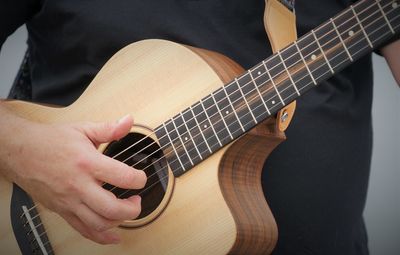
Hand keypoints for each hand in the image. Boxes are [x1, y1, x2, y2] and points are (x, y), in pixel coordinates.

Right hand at [0, 113, 145, 243]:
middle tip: (137, 201)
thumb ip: (109, 129)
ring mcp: (69, 201)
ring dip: (119, 222)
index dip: (139, 180)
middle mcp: (78, 185)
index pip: (121, 177)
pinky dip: (100, 237)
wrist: (19, 151)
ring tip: (126, 211)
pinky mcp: (62, 210)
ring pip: (98, 223)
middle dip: (132, 209)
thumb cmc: (50, 141)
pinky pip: (82, 230)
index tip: (141, 179)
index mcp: (87, 162)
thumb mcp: (83, 129)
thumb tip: (128, 121)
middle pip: (111, 208)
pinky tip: (113, 235)